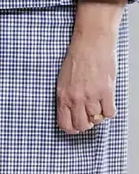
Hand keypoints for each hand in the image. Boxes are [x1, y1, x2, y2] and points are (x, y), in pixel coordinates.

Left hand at [57, 0, 123, 134]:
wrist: (90, 44)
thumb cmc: (76, 58)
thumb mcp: (63, 79)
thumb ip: (66, 96)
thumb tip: (71, 112)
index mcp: (62, 95)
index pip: (64, 123)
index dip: (71, 129)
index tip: (76, 127)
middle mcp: (76, 98)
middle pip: (81, 125)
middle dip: (86, 125)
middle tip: (89, 118)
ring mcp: (91, 96)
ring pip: (96, 120)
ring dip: (98, 115)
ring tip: (97, 104)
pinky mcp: (106, 92)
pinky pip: (110, 113)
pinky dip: (109, 110)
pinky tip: (106, 102)